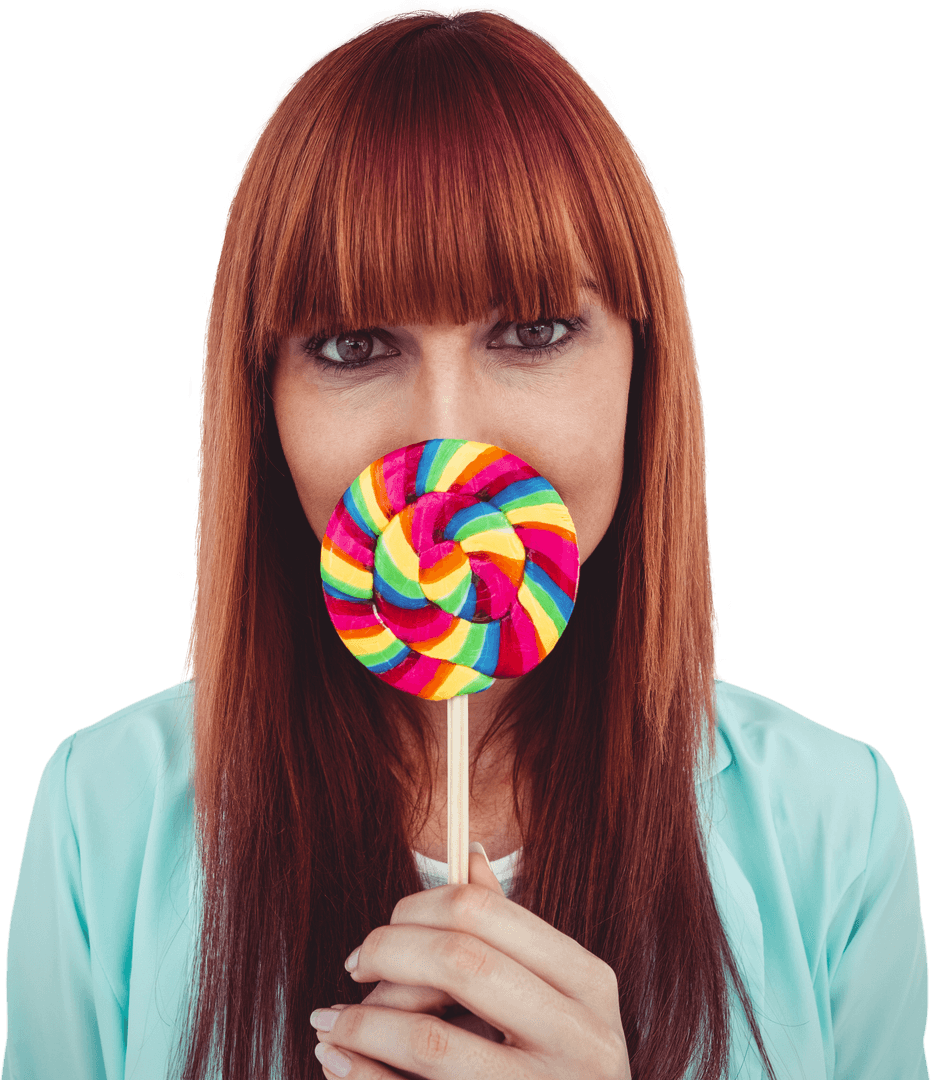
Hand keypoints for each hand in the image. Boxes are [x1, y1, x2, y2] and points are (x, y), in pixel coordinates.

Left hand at [311, 847, 629, 1078]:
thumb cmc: (559, 1067)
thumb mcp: (557, 997)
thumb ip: (511, 934)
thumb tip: (471, 855)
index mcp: (588, 983)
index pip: (485, 912)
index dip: (418, 907)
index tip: (386, 925)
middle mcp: (580, 1038)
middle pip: (459, 961)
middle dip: (388, 953)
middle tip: (355, 965)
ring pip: (430, 1041)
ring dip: (362, 1023)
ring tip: (328, 1020)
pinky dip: (361, 1075)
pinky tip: (336, 1059)